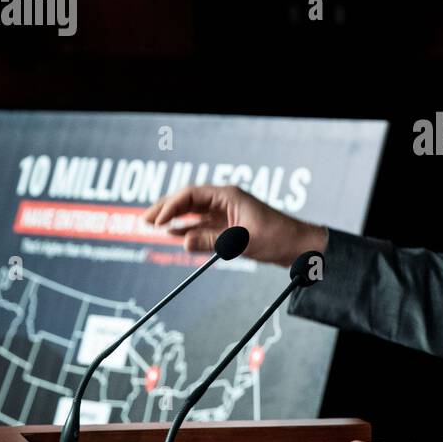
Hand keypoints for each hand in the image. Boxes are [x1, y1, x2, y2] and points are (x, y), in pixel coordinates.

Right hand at [143, 184, 324, 267]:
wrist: (297, 246)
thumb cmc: (277, 237)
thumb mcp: (244, 241)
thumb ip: (213, 240)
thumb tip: (183, 241)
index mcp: (228, 195)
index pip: (192, 195)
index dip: (172, 206)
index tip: (158, 219)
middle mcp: (224, 201)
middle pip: (188, 200)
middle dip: (166, 209)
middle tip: (145, 220)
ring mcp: (225, 213)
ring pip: (192, 213)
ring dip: (173, 219)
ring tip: (152, 226)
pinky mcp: (228, 227)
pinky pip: (201, 225)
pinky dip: (186, 229)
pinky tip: (173, 234)